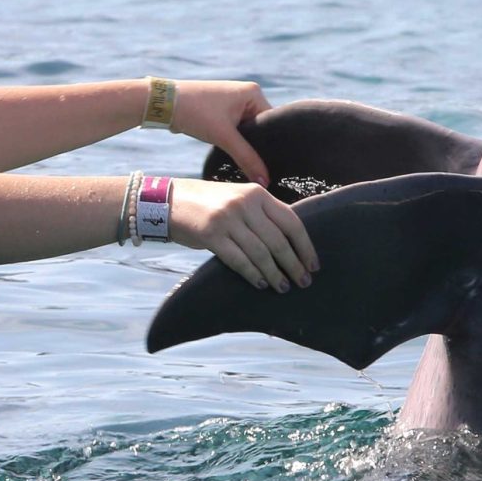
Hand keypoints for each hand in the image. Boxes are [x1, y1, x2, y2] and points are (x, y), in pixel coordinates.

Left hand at [171, 81, 274, 184]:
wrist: (163, 105)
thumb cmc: (195, 113)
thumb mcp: (223, 137)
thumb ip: (246, 158)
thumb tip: (264, 181)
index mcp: (254, 93)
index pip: (273, 123)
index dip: (273, 145)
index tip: (274, 166)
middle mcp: (247, 95)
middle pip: (260, 129)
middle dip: (257, 147)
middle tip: (261, 170)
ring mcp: (234, 103)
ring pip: (246, 132)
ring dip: (243, 146)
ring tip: (246, 164)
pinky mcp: (222, 112)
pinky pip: (235, 132)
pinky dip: (233, 143)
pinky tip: (233, 157)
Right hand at [172, 179, 317, 290]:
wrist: (168, 201)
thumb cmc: (207, 203)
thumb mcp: (238, 198)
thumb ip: (261, 213)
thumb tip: (288, 242)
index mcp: (257, 193)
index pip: (291, 221)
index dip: (305, 246)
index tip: (313, 265)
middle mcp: (244, 204)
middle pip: (278, 240)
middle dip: (293, 264)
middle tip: (303, 282)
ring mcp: (227, 219)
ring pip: (260, 253)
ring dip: (274, 273)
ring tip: (283, 287)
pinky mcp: (211, 235)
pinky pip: (238, 260)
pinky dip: (252, 275)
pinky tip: (261, 284)